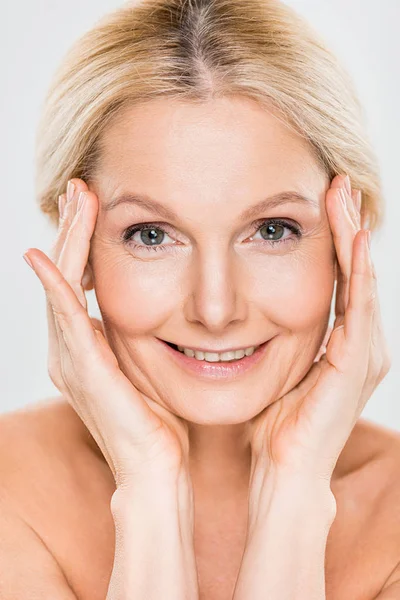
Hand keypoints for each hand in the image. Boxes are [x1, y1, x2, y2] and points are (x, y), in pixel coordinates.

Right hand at [23, 179, 190, 488]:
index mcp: (84, 347)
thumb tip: (163, 304)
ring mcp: (71, 361)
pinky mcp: (83, 372)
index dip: (83, 242)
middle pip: (67, 276)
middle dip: (72, 230)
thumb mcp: (146, 365)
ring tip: (74, 200)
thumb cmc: (158, 421)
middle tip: (79, 188)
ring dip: (68, 243)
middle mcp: (69, 350)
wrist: (156, 470)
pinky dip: (55, 287)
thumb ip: (140, 335)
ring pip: (64, 288)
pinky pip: (64, 321)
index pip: (80, 282)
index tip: (94, 205)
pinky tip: (44, 257)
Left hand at [245, 174, 391, 481]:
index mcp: (337, 342)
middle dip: (347, 225)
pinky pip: (360, 307)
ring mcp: (362, 353)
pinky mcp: (356, 364)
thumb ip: (266, 335)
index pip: (338, 277)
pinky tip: (355, 237)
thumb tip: (234, 308)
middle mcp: (357, 342)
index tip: (319, 198)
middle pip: (355, 270)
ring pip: (362, 279)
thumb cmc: (271, 424)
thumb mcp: (270, 366)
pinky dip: (359, 270)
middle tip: (337, 181)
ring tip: (345, 195)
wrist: (283, 473)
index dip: (332, 237)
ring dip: (354, 236)